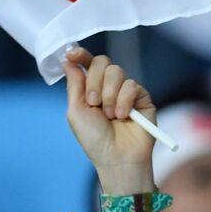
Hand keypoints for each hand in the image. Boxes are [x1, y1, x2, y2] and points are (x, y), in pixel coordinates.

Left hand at [63, 47, 156, 191]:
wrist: (117, 157)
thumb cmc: (95, 139)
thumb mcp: (76, 111)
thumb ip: (74, 84)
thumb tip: (68, 60)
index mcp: (91, 89)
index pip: (87, 63)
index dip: (80, 54)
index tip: (72, 54)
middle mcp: (109, 87)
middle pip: (102, 62)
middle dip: (94, 81)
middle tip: (94, 103)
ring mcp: (126, 92)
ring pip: (117, 72)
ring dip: (109, 94)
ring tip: (111, 115)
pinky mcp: (143, 99)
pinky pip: (132, 85)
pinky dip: (124, 100)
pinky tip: (123, 116)